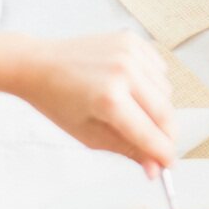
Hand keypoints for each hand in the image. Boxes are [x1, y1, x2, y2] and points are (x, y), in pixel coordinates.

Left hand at [3, 30, 178, 172]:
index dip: (163, 153)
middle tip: (160, 147)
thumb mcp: (89, 134)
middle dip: (167, 134)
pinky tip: (132, 88)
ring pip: (166, 91)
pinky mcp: (132, 40)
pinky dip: (153, 83)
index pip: (149, 133)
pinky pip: (159, 70)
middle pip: (165, 112)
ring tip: (133, 111)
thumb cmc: (58, 101)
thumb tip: (154, 167)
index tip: (169, 165)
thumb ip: (127, 150)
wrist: (38, 65)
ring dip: (158, 108)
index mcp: (108, 99)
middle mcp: (123, 71)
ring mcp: (129, 52)